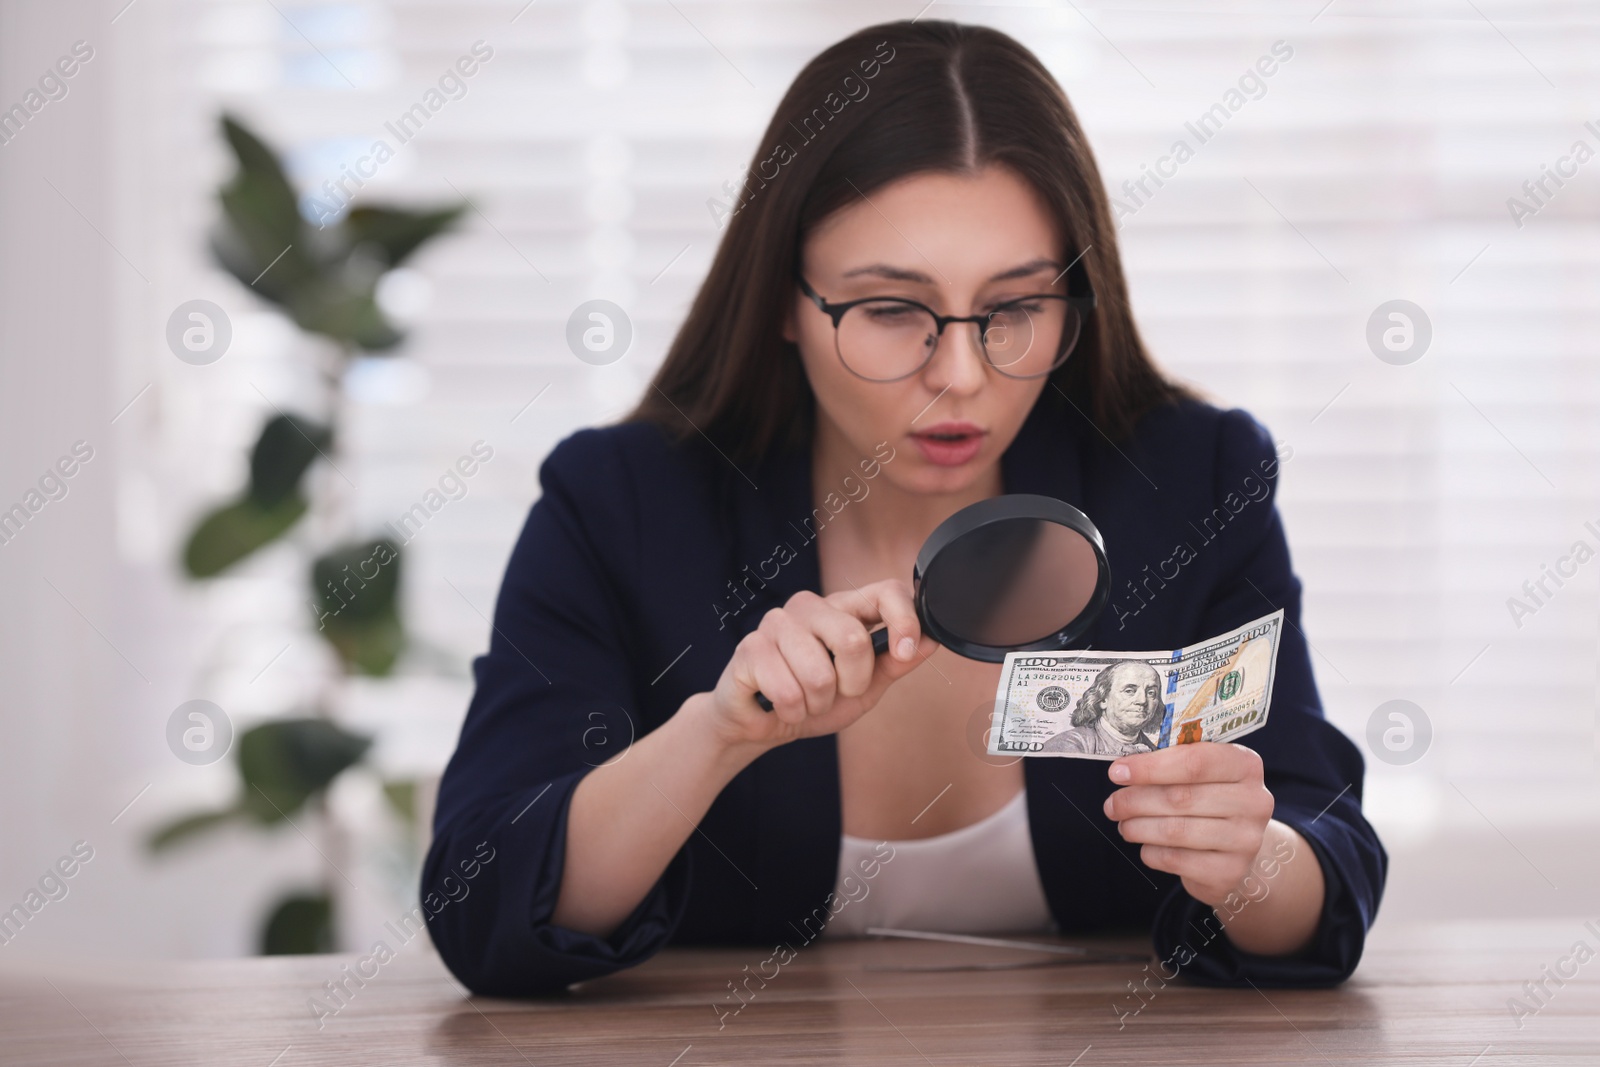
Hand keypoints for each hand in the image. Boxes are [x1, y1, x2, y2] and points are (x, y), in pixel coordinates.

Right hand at [705, 580, 937, 749]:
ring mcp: (776, 623)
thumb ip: (894, 663)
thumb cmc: (813, 699)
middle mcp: (810, 606)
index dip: (903, 619)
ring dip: (817, 703)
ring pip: (819, 674)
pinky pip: (788, 692)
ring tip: (805, 699)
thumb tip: (930, 641)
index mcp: (843, 609)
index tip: (904, 652)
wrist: (761, 724)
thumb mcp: (865, 687)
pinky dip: (792, 711)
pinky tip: (780, 704)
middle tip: (837, 692)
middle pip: (852, 639)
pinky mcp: (750, 648)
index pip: (884, 590)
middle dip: (852, 683)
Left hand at [1101, 742, 1275, 907]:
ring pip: (1175, 830)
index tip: (1116, 772)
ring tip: (1123, 825)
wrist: (1237, 848)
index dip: (1150, 767)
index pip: (1194, 761)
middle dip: (1135, 800)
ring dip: (1138, 827)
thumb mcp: (1202, 775)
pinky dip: (1151, 852)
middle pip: (1180, 797)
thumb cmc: (1209, 801)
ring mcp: (1246, 840)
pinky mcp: (1229, 871)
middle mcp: (1254, 801)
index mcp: (1245, 765)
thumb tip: (1122, 768)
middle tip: (1112, 804)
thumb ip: (1171, 764)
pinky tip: (1145, 846)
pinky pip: (1176, 860)